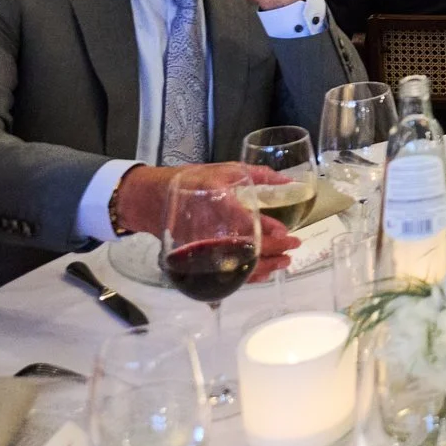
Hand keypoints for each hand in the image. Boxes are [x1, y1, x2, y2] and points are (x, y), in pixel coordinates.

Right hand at [111, 162, 299, 277]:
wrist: (153, 198)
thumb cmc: (192, 181)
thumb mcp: (226, 170)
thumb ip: (259, 175)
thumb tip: (288, 180)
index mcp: (218, 203)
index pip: (247, 222)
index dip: (268, 230)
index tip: (286, 234)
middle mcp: (211, 229)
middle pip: (246, 247)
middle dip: (274, 250)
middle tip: (293, 246)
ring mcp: (203, 247)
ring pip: (237, 265)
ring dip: (264, 266)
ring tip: (284, 263)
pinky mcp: (198, 258)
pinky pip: (225, 272)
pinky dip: (246, 275)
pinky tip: (263, 273)